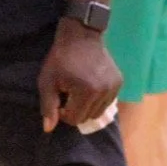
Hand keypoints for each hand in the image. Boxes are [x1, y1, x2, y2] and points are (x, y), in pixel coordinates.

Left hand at [37, 17, 121, 131]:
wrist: (81, 35)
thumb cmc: (61, 59)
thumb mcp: (47, 81)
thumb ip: (48, 106)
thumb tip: (49, 129)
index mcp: (86, 92)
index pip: (75, 119)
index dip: (64, 113)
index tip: (60, 99)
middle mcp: (104, 91)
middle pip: (88, 117)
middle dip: (75, 110)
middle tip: (69, 94)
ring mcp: (114, 87)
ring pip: (98, 112)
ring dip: (87, 107)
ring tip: (79, 91)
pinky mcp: (119, 82)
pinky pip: (107, 102)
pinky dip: (97, 100)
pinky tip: (90, 86)